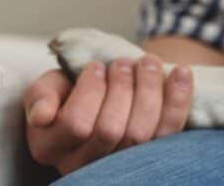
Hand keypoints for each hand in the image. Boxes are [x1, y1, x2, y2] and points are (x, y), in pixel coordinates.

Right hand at [23, 56, 192, 174]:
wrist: (106, 92)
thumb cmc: (72, 89)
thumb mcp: (50, 87)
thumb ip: (42, 95)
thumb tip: (42, 115)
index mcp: (52, 147)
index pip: (75, 124)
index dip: (90, 90)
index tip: (96, 66)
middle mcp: (84, 162)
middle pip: (111, 130)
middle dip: (122, 88)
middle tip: (124, 62)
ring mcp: (121, 162)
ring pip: (141, 133)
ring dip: (149, 89)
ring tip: (148, 62)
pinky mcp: (154, 152)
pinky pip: (170, 130)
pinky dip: (179, 98)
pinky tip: (181, 71)